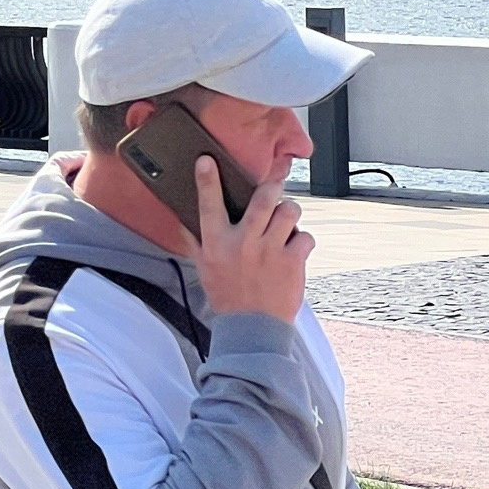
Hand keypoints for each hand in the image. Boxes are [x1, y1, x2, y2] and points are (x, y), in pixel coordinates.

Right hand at [190, 156, 310, 321]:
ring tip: (287, 218)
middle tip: (273, 186)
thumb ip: (195, 242)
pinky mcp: (293, 261)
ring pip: (289, 212)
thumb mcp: (204, 267)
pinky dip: (302, 239)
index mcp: (217, 242)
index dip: (207, 179)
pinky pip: (305, 236)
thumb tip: (183, 221)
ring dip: (290, 212)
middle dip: (271, 186)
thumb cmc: (227, 296)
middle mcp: (243, 242)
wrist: (253, 327)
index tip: (207, 160)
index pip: (209, 203)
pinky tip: (295, 247)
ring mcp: (270, 250)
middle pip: (263, 199)